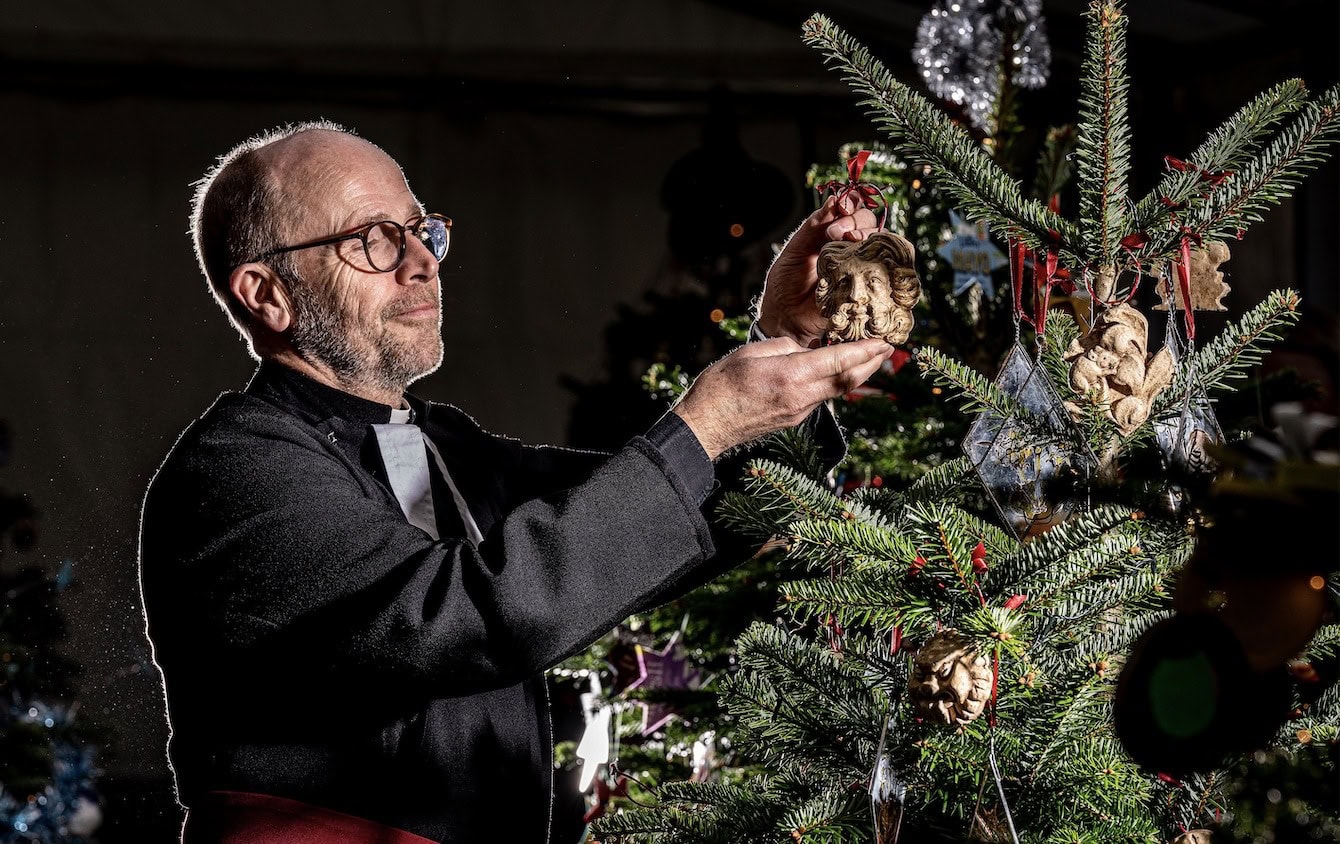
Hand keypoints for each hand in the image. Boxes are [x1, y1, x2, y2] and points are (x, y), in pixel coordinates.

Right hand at [672, 336, 892, 459]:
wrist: (706, 425)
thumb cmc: (721, 385)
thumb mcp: (751, 352)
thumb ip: (783, 347)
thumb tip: (803, 349)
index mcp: (791, 375)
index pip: (839, 360)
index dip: (865, 350)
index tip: (884, 340)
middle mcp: (801, 397)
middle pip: (848, 379)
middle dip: (872, 363)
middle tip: (889, 347)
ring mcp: (799, 411)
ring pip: (837, 390)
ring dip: (857, 374)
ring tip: (871, 358)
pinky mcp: (793, 419)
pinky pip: (822, 397)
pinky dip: (836, 382)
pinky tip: (838, 372)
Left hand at [757, 194, 881, 347]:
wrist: (787, 319)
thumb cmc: (785, 287)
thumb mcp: (793, 252)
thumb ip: (812, 228)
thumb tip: (833, 201)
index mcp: (829, 234)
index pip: (849, 209)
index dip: (849, 204)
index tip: (840, 209)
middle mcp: (847, 246)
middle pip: (867, 220)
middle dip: (855, 220)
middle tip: (836, 232)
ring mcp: (859, 264)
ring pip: (878, 238)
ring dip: (866, 235)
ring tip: (850, 242)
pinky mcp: (866, 283)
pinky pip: (884, 266)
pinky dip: (880, 256)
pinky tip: (866, 257)